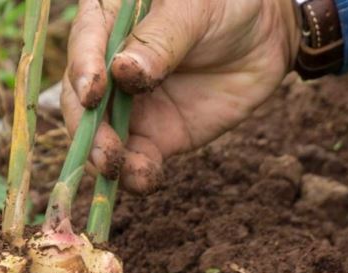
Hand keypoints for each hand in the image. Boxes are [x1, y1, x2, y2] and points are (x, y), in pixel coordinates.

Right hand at [62, 0, 299, 192]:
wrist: (267, 37)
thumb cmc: (226, 3)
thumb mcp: (195, 9)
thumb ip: (160, 39)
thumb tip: (123, 72)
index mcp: (108, 21)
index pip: (84, 44)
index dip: (83, 70)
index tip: (93, 94)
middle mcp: (107, 68)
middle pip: (81, 101)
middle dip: (88, 128)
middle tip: (103, 148)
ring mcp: (127, 107)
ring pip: (101, 138)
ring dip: (105, 159)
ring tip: (118, 170)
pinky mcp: (152, 137)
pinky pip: (135, 160)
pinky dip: (135, 175)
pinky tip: (145, 179)